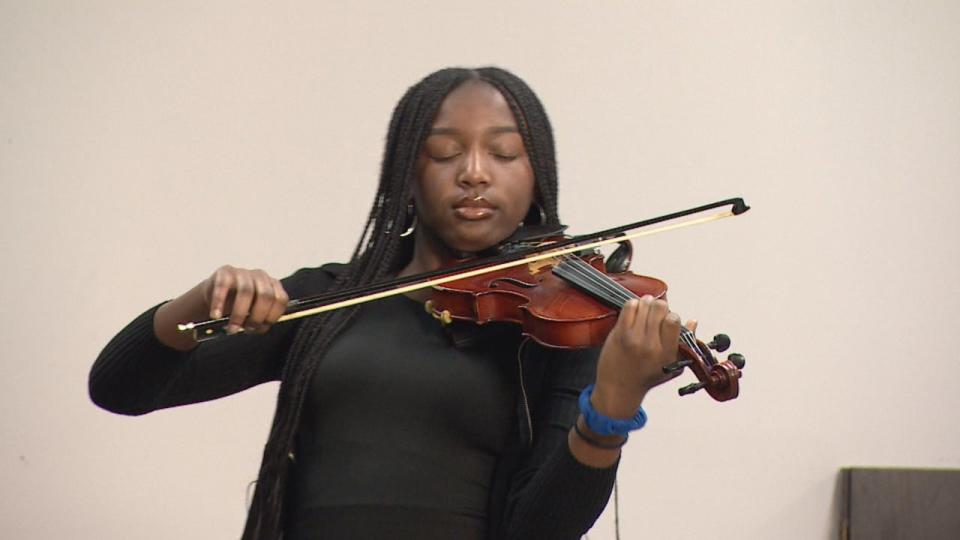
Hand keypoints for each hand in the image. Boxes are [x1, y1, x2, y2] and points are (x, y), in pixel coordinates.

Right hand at [201, 265, 288, 334]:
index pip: (280, 299)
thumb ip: (261, 319)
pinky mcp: (225, 272)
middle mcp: (261, 277)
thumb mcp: (253, 313)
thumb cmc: (238, 305)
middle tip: (247, 329)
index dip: (272, 316)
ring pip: (246, 291)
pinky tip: (216, 315)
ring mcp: (243, 273)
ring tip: (232, 328)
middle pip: (266, 296)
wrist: (215, 294)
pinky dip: (219, 303)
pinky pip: (223, 286)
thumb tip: (259, 328)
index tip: (260, 328)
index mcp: (273, 286)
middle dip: (257, 317)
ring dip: (239, 314)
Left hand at [591, 295, 694, 418]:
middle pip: (660, 307)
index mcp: (667, 353)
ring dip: (646, 303)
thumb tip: (693, 321)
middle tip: (655, 314)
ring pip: (644, 304)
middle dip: (659, 306)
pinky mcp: (619, 333)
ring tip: (644, 312)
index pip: (674, 320)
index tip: (666, 321)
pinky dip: (633, 305)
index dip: (671, 315)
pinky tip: (634, 313)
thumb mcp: (672, 366)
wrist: (619, 388)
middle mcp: (651, 345)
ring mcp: (634, 338)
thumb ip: (685, 344)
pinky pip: (629, 307)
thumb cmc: (646, 376)